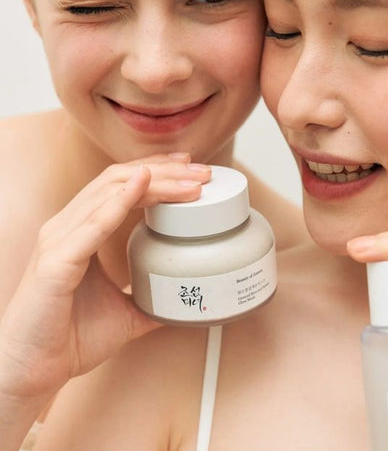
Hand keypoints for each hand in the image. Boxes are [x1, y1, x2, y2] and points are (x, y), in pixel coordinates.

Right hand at [0, 154, 209, 402]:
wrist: (34, 372)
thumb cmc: (69, 337)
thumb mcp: (125, 310)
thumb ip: (151, 296)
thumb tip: (182, 297)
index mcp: (81, 231)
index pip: (121, 186)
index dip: (157, 172)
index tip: (189, 168)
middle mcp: (68, 227)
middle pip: (119, 180)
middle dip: (164, 171)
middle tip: (201, 170)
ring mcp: (60, 240)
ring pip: (110, 192)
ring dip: (155, 181)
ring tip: (188, 179)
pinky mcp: (56, 261)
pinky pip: (92, 224)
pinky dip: (119, 202)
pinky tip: (143, 185)